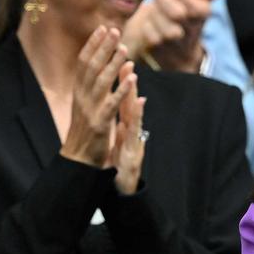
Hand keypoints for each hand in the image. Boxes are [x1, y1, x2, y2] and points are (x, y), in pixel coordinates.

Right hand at [61, 26, 137, 168]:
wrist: (78, 158)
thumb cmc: (85, 130)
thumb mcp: (87, 104)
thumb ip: (93, 85)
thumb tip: (103, 65)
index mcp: (78, 92)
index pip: (83, 63)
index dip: (93, 44)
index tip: (103, 28)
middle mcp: (82, 97)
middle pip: (92, 67)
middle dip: (103, 48)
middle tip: (115, 30)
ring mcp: (90, 110)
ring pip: (101, 82)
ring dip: (113, 64)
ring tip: (124, 49)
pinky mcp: (100, 123)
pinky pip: (111, 104)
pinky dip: (121, 89)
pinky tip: (132, 78)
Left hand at [112, 62, 146, 194]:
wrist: (123, 191)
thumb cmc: (121, 167)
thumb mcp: (121, 145)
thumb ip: (123, 129)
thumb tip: (123, 115)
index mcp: (125, 129)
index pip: (122, 101)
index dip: (121, 83)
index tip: (118, 62)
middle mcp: (132, 133)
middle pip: (129, 105)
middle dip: (128, 84)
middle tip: (126, 63)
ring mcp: (133, 144)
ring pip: (134, 121)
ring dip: (134, 102)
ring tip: (134, 84)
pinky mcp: (132, 158)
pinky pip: (132, 140)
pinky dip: (132, 128)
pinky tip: (130, 119)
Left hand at [122, 0, 228, 72]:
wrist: (180, 52)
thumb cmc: (190, 14)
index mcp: (203, 13)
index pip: (193, 4)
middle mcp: (191, 29)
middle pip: (176, 13)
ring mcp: (175, 40)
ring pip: (159, 21)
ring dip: (153, 12)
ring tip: (156, 10)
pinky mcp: (159, 48)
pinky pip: (148, 31)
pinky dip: (146, 24)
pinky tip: (151, 23)